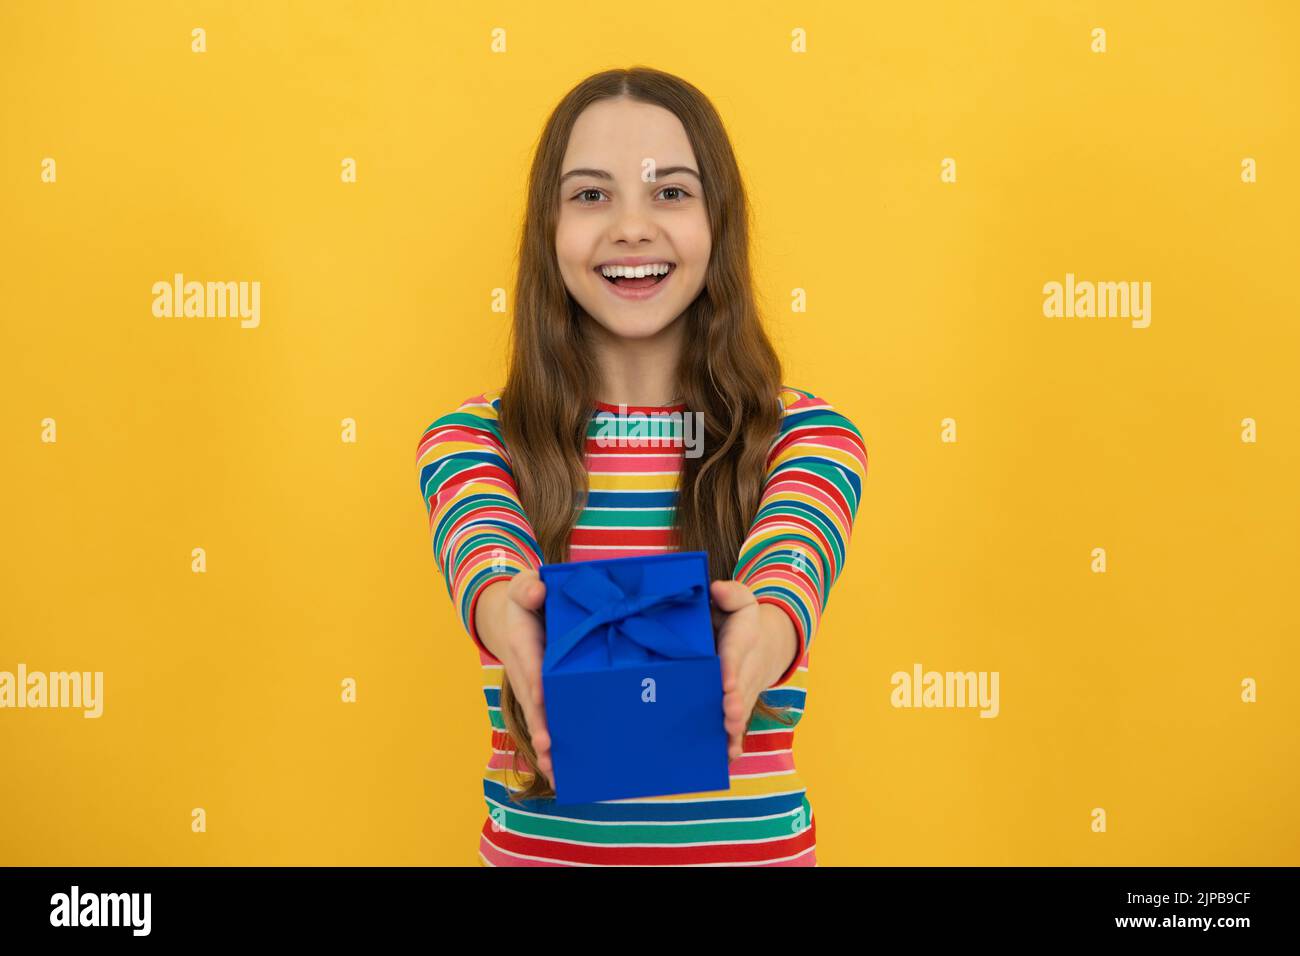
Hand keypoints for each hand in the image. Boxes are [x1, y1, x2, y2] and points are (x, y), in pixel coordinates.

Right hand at [492, 570, 552, 784]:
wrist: (509, 616)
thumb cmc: (526, 599)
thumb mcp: (525, 586)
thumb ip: (529, 587)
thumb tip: (537, 592)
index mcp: (522, 642)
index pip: (529, 662)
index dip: (535, 679)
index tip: (542, 696)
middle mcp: (525, 671)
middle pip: (532, 702)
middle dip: (540, 725)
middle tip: (549, 748)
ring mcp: (532, 688)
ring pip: (538, 720)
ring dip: (546, 746)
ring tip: (556, 773)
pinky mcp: (541, 698)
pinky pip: (546, 724)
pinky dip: (552, 748)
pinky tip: (563, 774)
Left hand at [709, 579, 796, 762]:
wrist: (765, 643)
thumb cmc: (741, 621)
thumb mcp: (741, 601)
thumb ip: (732, 594)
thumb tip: (716, 589)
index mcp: (741, 642)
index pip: (734, 655)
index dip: (730, 669)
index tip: (725, 682)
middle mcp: (744, 670)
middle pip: (739, 688)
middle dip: (734, 703)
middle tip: (728, 715)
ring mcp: (743, 691)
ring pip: (739, 710)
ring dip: (734, 725)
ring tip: (728, 736)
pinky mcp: (738, 705)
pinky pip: (737, 724)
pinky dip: (734, 741)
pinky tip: (728, 756)